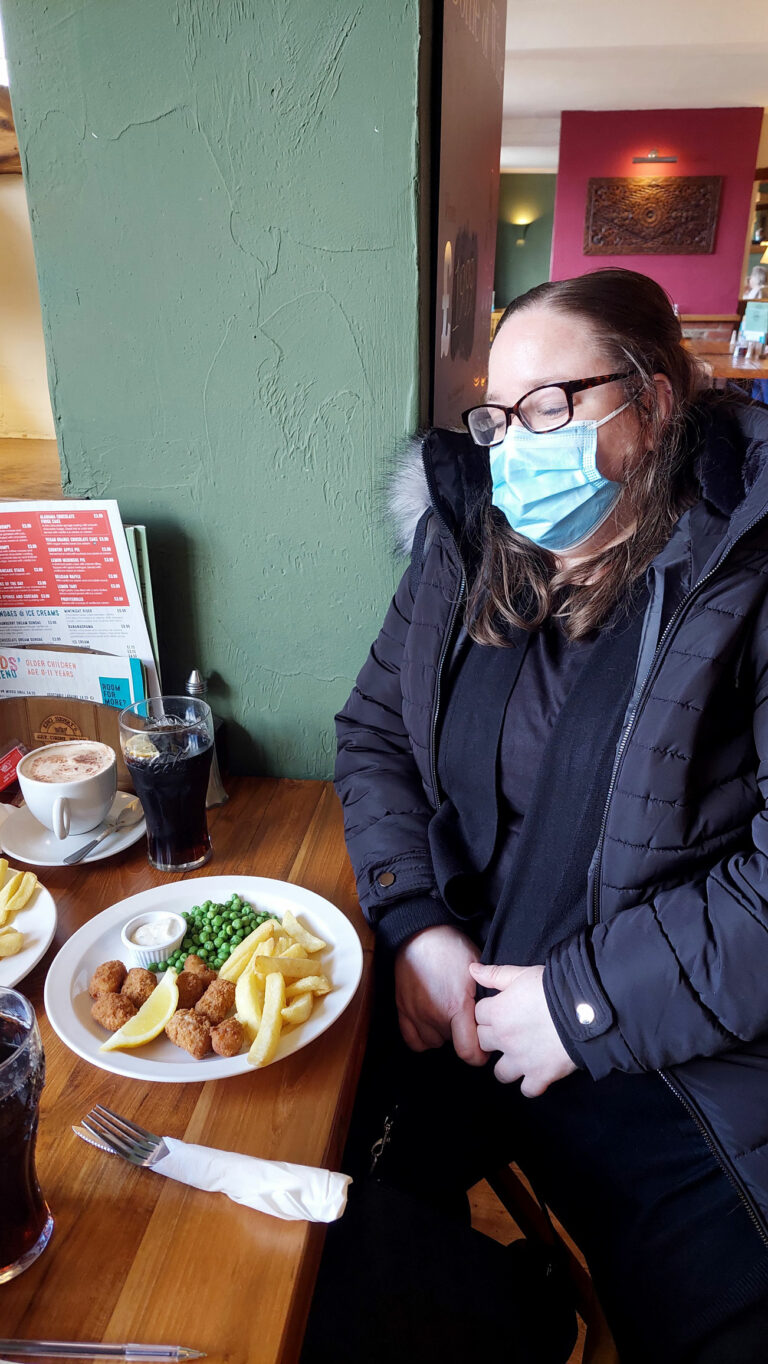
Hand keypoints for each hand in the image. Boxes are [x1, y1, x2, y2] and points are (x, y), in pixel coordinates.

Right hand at [395, 925, 485, 1065]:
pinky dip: (423, 1036)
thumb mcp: (478, 969)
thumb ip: (486, 996)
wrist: (421, 935)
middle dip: (462, 1035)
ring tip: (448, 1015)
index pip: (468, 1052)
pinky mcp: (402, 1010)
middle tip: (467, 1017)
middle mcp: (434, 1014)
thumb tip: (496, 1019)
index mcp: (456, 1006)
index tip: (484, 1048)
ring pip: (433, 1043)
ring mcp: (415, 1014)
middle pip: (452, 1044)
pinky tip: (431, 1024)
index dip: (479, 1055)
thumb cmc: (452, 949)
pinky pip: (413, 1040)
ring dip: (443, 1034)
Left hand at [470, 962, 576, 1095]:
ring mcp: (521, 1060)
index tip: (501, 1010)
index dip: (489, 1011)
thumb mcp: (523, 974)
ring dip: (508, 1066)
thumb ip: (495, 974)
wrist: (586, 1009)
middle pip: (483, 1042)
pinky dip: (531, 1084)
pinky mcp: (540, 1076)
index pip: (477, 1015)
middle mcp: (504, 1039)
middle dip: (494, 1037)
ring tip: (521, 1056)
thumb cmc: (554, 988)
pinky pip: (527, 1090)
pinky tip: (537, 1073)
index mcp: (497, 1012)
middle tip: (510, 1031)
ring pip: (500, 1073)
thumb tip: (472, 970)